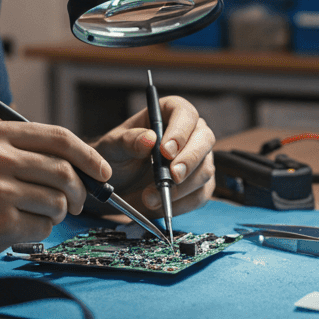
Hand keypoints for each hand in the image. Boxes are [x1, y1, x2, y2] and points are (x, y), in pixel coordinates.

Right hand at [0, 121, 111, 265]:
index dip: (89, 157)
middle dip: (79, 192)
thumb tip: (77, 164)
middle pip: (65, 172)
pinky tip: (17, 229)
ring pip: (58, 203)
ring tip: (33, 215)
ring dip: (56, 214)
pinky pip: (43, 229)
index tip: (101, 171)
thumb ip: (22, 150)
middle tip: (76, 203)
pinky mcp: (0, 224)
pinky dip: (38, 232)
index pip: (61, 139)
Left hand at [92, 95, 215, 218]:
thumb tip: (149, 139)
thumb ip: (128, 141)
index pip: (185, 114)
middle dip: (189, 160)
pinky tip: (160, 205)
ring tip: (150, 197)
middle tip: (171, 177)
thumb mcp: (113, 147)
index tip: (166, 151)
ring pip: (205, 170)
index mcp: (169, 113)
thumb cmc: (115, 157)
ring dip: (180, 188)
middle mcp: (189, 133)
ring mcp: (198, 159)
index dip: (180, 131)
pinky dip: (181, 204)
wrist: (116, 184)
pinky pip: (200, 195)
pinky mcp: (199, 184)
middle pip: (205, 139)